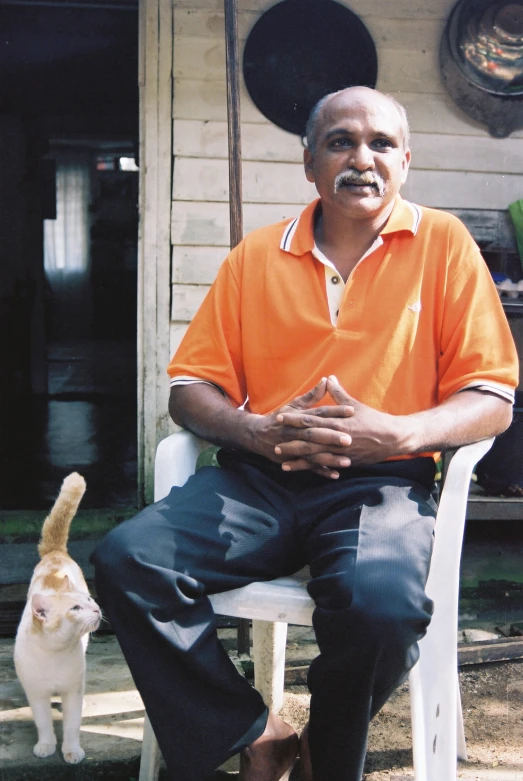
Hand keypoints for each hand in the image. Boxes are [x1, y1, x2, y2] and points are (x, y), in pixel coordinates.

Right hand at [248, 377, 354, 478]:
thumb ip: (312, 395)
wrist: (257, 435)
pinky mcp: (292, 460)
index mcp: (298, 418)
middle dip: (332, 437)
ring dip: (329, 458)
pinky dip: (321, 471)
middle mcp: (295, 432)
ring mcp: (293, 448)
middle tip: (350, 439)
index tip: (351, 411)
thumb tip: (326, 380)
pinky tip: (335, 474)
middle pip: (315, 434)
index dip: (334, 412)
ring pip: (312, 453)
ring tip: (347, 461)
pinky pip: (308, 467)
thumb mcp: (294, 405)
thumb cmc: (280, 418)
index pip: (319, 413)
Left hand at [274, 375, 404, 471]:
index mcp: (338, 422)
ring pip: (316, 456)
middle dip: (291, 440)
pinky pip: (326, 466)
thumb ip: (339, 393)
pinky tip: (302, 470)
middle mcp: (337, 437)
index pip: (311, 418)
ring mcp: (341, 452)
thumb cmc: (374, 419)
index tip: (280, 416)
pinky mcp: (347, 462)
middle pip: (309, 439)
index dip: (295, 418)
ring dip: (298, 458)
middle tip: (274, 442)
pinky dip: (313, 469)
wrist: (393, 437)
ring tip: (281, 459)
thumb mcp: (355, 405)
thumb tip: (328, 378)